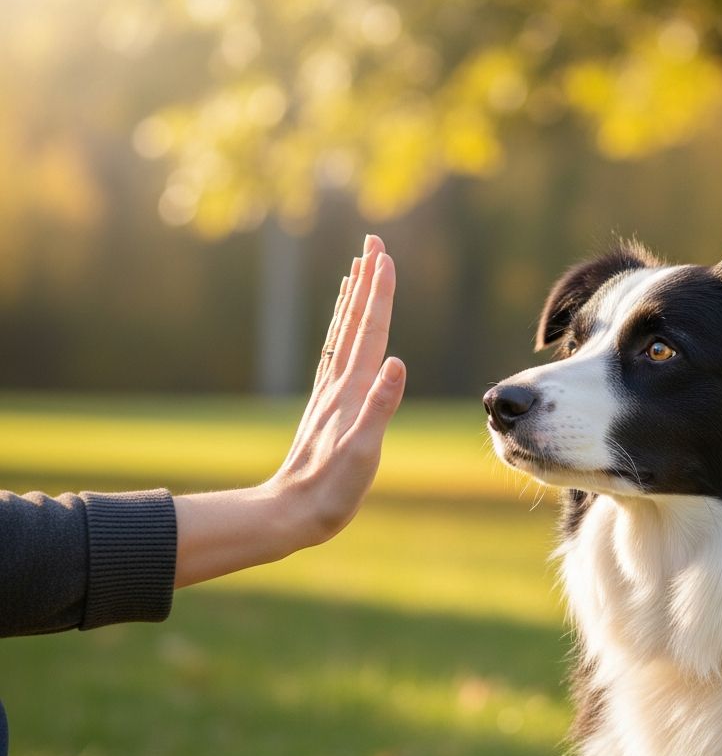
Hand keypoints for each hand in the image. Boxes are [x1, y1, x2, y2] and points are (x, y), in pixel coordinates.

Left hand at [270, 234, 405, 542]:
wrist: (290, 513)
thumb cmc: (331, 490)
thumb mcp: (363, 453)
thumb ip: (380, 407)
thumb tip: (397, 361)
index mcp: (351, 391)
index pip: (370, 331)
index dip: (379, 293)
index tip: (385, 256)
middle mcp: (339, 384)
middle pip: (355, 322)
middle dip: (366, 281)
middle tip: (373, 242)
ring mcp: (330, 394)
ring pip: (343, 334)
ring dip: (353, 299)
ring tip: (358, 269)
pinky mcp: (327, 408)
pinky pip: (336, 355)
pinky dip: (342, 331)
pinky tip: (345, 328)